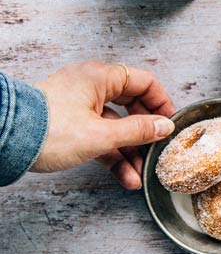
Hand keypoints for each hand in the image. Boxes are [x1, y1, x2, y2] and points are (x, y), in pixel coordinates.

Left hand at [33, 61, 175, 188]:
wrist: (4, 141)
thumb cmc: (47, 129)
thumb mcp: (101, 134)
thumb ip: (138, 131)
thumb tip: (164, 127)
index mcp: (100, 78)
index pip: (144, 82)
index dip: (161, 102)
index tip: (170, 123)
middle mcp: (90, 87)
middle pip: (131, 106)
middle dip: (146, 133)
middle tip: (158, 148)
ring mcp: (79, 106)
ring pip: (116, 126)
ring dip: (130, 151)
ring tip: (140, 173)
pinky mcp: (69, 125)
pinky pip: (99, 137)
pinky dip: (112, 155)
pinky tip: (124, 176)